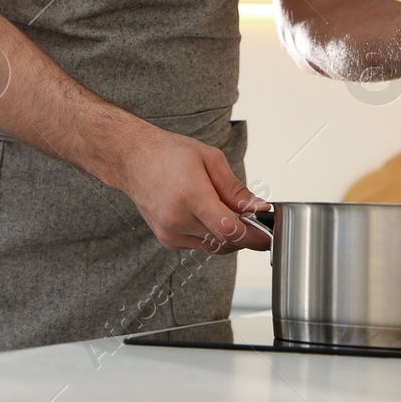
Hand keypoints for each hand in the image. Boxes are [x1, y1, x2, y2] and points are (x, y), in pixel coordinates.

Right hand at [108, 123, 270, 253]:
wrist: (134, 159)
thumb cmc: (168, 154)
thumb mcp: (210, 159)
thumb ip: (235, 189)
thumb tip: (258, 208)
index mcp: (191, 196)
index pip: (229, 231)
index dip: (253, 237)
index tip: (266, 237)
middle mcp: (178, 219)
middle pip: (224, 242)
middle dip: (243, 233)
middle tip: (249, 217)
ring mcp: (170, 232)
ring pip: (213, 246)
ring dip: (226, 234)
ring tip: (220, 207)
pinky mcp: (167, 240)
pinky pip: (199, 244)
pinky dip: (209, 234)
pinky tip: (202, 212)